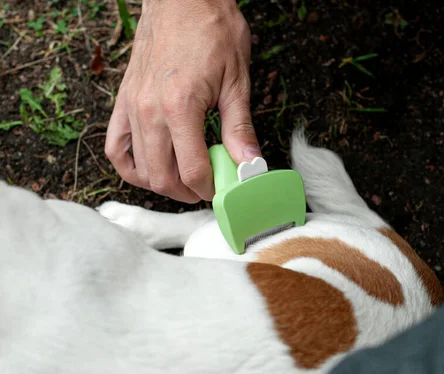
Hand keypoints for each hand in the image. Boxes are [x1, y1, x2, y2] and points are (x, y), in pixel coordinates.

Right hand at [105, 0, 260, 202]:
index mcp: (179, 107)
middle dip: (188, 193)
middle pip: (162, 177)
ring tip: (186, 179)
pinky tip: (150, 168)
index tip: (222, 189)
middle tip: (208, 187)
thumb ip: (239, 129)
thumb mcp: (237, 82)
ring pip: (139, 168)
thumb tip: (250, 165)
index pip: (191, 171)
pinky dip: (131, 166)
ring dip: (163, 183)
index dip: (210, 188)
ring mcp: (131, 107)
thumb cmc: (212, 31)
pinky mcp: (123, 101)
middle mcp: (149, 111)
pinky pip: (115, 147)